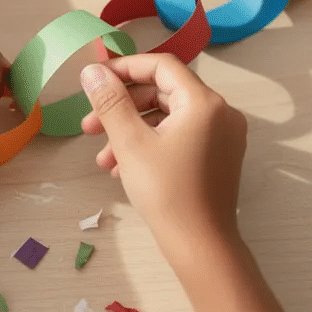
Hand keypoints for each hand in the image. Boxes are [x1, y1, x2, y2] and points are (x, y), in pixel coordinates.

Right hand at [79, 55, 246, 245]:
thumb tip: (92, 70)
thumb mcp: (130, 143)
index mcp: (204, 102)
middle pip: (162, 93)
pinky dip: (150, 145)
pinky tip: (122, 169)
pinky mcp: (218, 157)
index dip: (124, 68)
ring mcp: (222, 136)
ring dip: (130, 131)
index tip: (94, 81)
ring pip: (167, 119)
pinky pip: (179, 137)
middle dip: (121, 108)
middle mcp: (220, 113)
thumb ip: (110, 102)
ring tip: (102, 159)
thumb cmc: (166, 192)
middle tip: (89, 127)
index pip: (161, 66)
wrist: (200, 245)